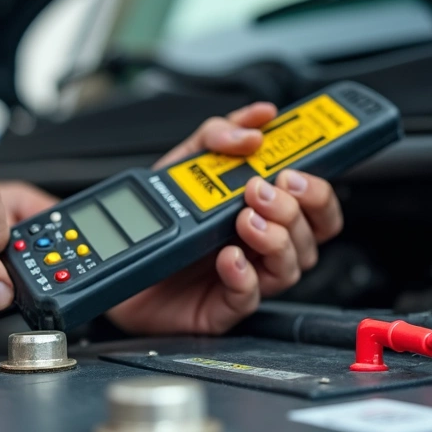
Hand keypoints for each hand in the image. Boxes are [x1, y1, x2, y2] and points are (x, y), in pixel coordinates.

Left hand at [107, 103, 344, 334]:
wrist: (114, 260)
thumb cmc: (158, 217)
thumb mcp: (183, 164)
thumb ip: (217, 135)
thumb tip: (254, 124)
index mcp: (263, 212)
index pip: (313, 206)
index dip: (317, 191)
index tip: (296, 171)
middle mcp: (260, 245)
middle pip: (311, 235)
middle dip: (298, 210)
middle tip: (265, 190)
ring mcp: (246, 276)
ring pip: (290, 266)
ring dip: (275, 238)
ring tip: (244, 220)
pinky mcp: (223, 307)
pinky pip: (249, 297)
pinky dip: (243, 275)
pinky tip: (226, 258)